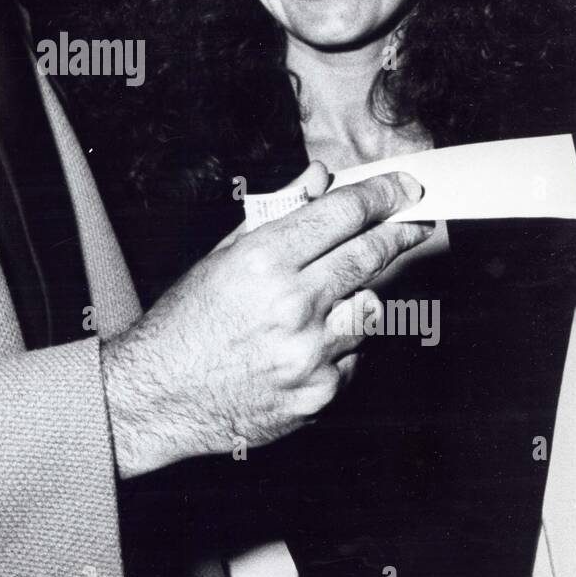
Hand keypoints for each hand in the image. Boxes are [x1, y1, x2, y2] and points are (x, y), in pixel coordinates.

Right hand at [102, 167, 431, 477]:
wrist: (159, 396)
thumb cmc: (185, 323)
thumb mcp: (222, 256)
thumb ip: (278, 214)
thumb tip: (319, 180)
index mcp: (263, 261)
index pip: (344, 214)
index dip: (383, 195)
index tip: (404, 188)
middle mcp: (292, 305)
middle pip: (371, 257)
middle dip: (401, 233)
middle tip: (416, 222)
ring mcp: (310, 353)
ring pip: (371, 309)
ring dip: (363, 295)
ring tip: (330, 298)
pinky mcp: (319, 393)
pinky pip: (354, 357)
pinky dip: (342, 345)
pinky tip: (307, 343)